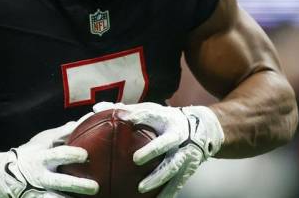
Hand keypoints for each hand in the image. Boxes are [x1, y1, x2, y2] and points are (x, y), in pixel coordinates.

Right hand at [0, 115, 99, 197]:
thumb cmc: (31, 153)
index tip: (84, 155)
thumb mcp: (43, 141)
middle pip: (60, 181)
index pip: (58, 154)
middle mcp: (41, 175)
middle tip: (94, 187)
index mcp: (43, 157)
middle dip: (77, 185)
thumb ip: (62, 133)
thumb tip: (83, 120)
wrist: (5, 173)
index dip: (71, 154)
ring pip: (54, 197)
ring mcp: (39, 190)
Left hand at [93, 102, 223, 197]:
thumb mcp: (150, 110)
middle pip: (167, 144)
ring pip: (172, 168)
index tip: (128, 118)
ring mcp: (185, 154)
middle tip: (135, 160)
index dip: (142, 115)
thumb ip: (125, 110)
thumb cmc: (165, 119)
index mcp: (167, 120)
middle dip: (153, 150)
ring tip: (141, 188)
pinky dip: (167, 193)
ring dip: (157, 178)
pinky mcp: (188, 170)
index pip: (154, 115)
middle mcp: (179, 136)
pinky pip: (177, 184)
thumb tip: (95, 109)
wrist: (202, 130)